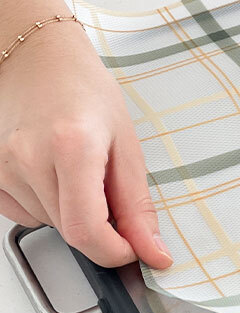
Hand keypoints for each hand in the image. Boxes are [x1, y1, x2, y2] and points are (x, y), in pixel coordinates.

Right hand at [0, 21, 172, 268]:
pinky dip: (47, 206)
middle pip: (71, 231)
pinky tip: (53, 173)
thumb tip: (152, 251)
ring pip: (50, 224)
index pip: (87, 230)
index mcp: (72, 147)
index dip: (115, 251)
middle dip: (101, 226)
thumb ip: (137, 205)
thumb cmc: (86, 93)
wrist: (39, 61)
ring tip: (79, 169)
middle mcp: (28, 158)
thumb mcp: (126, 145)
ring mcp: (2, 167)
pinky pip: (25, 214)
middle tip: (109, 188)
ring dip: (74, 212)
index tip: (134, 250)